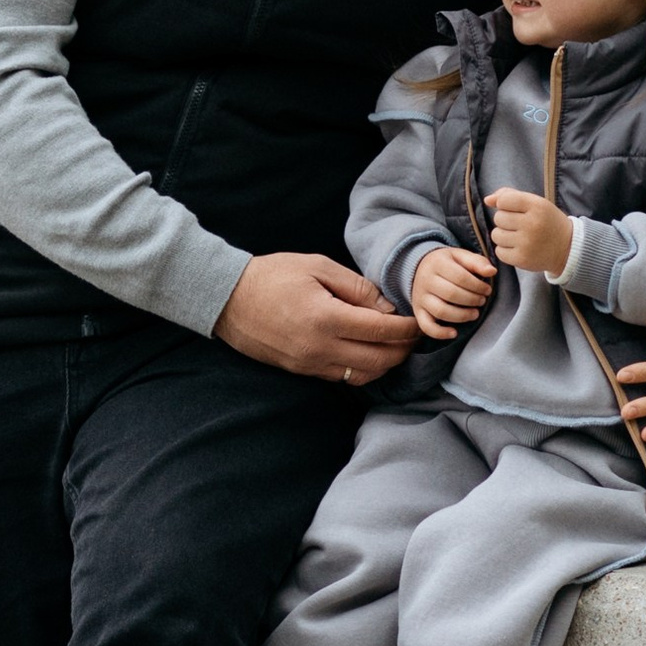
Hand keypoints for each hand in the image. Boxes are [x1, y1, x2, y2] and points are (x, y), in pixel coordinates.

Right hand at [217, 252, 417, 384]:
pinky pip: (343, 378)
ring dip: (385, 363)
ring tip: (394, 346)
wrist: (227, 299)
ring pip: (364, 375)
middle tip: (413, 335)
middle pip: (380, 359)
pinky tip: (368, 353)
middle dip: (403, 349)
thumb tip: (388, 308)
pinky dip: (363, 369)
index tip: (419, 322)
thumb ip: (357, 288)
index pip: (383, 331)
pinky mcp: (301, 371)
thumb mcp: (317, 267)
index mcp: (327, 318)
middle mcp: (321, 347)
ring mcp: (310, 363)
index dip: (408, 329)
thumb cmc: (272, 275)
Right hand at [409, 244, 495, 339]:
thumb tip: (492, 271)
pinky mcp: (418, 311)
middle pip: (451, 294)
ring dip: (462, 316)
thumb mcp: (460, 256)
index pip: (460, 277)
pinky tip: (454, 333)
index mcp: (437, 263)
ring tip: (475, 314)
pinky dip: (440, 333)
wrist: (420, 268)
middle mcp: (426, 280)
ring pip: (441, 311)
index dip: (478, 286)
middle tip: (482, 301)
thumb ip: (477, 262)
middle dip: (472, 300)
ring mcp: (420, 297)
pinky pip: (426, 326)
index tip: (487, 290)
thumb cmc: (447, 264)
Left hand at [485, 188, 572, 278]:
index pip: (504, 200)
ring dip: (503, 235)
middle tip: (520, 225)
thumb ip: (510, 196)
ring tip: (518, 237)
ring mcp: (527, 243)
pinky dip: (505, 250)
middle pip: (498, 218)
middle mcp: (532, 224)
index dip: (504, 204)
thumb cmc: (546, 222)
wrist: (567, 248)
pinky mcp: (522, 259)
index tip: (515, 209)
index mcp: (537, 206)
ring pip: (496, 235)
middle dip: (505, 221)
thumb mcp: (535, 203)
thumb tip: (487, 200)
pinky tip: (518, 248)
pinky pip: (499, 252)